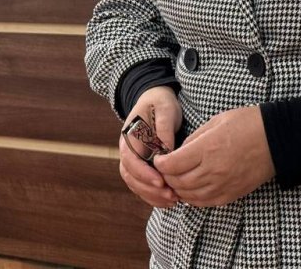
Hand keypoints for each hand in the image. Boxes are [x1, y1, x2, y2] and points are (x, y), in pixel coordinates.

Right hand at [119, 86, 181, 207]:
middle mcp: (127, 149)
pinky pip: (141, 186)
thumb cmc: (161, 104)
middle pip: (130, 176)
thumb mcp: (166, 109)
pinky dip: (153, 196)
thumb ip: (164, 129)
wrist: (156, 100)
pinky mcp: (140, 166)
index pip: (130, 159)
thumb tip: (166, 151)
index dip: (143, 173)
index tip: (161, 182)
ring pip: (134, 184)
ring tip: (173, 200)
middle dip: (149, 189)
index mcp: (129, 135)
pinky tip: (168, 200)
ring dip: (151, 195)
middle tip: (171, 195)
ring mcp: (132, 159)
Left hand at [154, 106, 274, 206]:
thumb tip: (179, 152)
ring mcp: (222, 185)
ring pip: (189, 196)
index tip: (160, 158)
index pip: (172, 165)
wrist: (276, 139)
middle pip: (178, 182)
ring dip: (178, 189)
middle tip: (165, 170)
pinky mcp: (231, 194)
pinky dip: (193, 198)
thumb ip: (194, 138)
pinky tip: (191, 190)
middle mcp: (212, 170)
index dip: (160, 163)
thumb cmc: (247, 124)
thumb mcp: (216, 121)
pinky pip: (205, 203)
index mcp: (206, 149)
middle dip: (166, 177)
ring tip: (176, 180)